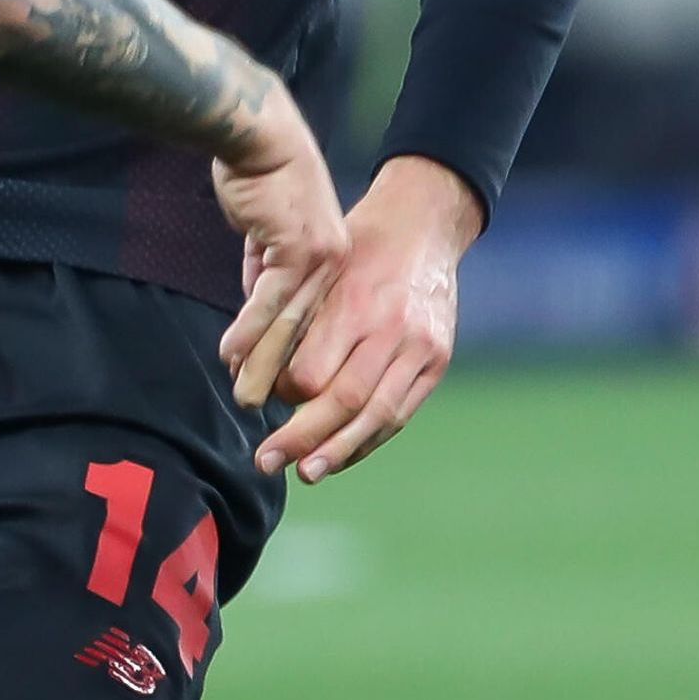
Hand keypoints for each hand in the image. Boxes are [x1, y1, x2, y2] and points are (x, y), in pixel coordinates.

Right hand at [205, 99, 351, 421]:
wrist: (261, 135)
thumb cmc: (260, 178)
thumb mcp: (266, 237)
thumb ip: (264, 276)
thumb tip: (253, 317)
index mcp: (335, 264)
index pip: (316, 326)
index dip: (296, 364)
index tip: (278, 399)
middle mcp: (336, 266)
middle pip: (311, 337)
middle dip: (289, 382)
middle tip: (271, 416)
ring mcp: (320, 258)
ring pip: (290, 327)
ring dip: (264, 366)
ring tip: (246, 400)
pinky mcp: (296, 248)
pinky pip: (269, 302)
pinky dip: (248, 331)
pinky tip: (230, 356)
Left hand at [219, 153, 480, 482]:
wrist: (423, 227)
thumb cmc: (357, 247)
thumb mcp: (320, 267)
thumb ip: (296, 320)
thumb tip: (260, 376)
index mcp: (353, 302)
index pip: (311, 372)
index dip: (284, 395)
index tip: (264, 402)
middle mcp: (390, 328)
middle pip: (344, 400)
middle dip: (302, 437)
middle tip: (266, 460)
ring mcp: (420, 347)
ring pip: (377, 415)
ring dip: (338, 451)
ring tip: (305, 472)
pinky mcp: (437, 361)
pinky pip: (401, 412)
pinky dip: (369, 439)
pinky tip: (342, 454)